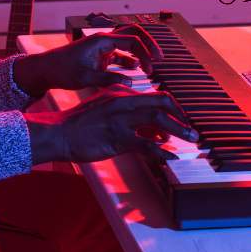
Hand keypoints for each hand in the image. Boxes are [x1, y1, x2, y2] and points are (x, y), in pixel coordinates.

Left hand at [12, 25, 163, 94]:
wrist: (44, 70)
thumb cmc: (60, 70)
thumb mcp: (84, 77)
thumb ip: (107, 79)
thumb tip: (130, 82)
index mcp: (101, 40)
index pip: (132, 39)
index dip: (147, 49)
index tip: (156, 62)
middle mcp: (103, 40)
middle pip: (133, 35)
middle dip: (148, 45)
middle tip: (159, 58)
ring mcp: (102, 48)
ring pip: (128, 45)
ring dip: (140, 54)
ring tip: (149, 69)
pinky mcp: (100, 57)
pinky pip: (120, 55)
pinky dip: (130, 61)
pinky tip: (136, 71)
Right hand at [25, 85, 196, 163]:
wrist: (58, 133)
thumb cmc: (82, 125)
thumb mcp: (108, 112)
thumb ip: (133, 119)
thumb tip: (158, 132)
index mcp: (122, 93)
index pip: (156, 97)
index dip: (174, 109)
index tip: (182, 120)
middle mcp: (124, 101)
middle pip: (163, 104)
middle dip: (182, 117)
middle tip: (192, 131)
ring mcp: (121, 119)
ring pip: (159, 121)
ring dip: (180, 131)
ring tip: (191, 140)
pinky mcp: (117, 137)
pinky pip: (146, 145)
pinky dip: (161, 152)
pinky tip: (170, 159)